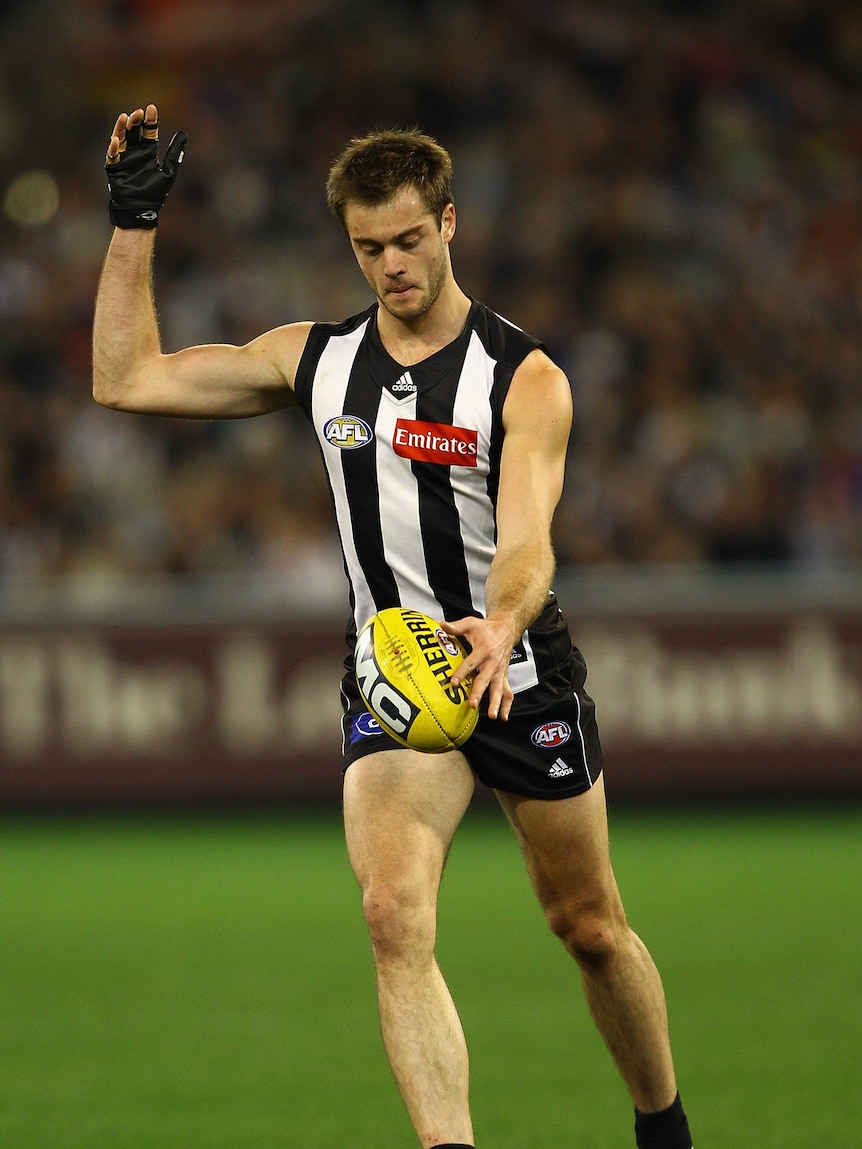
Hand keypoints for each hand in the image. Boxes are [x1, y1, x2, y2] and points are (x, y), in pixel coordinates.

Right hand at [106, 104, 186, 228]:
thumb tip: (184, 133)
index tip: (152, 108)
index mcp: (148, 152)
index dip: (150, 120)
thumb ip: (175, 152)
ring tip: (126, 118)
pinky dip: (113, 148)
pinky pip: (112, 156)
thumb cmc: (156, 193)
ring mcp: (124, 159)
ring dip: (122, 128)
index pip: (149, 131)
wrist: (142, 210)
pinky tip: (116, 140)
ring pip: (121, 138)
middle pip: (134, 131)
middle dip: (136, 121)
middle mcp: (135, 152)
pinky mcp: (114, 168)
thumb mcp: (169, 170)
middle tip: (139, 113)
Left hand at [441, 614, 517, 720]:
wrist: (507, 629)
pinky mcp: (504, 676)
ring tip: (493, 716)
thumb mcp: (471, 623)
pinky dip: (507, 705)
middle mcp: (493, 662)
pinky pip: (508, 692)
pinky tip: (503, 717)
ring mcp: (500, 671)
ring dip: (496, 703)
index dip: (462, 672)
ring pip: (499, 689)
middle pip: (485, 679)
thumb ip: (456, 626)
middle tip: (472, 704)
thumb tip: (441, 625)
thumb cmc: (486, 628)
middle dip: (479, 693)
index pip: (471, 663)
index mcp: (483, 649)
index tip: (453, 683)